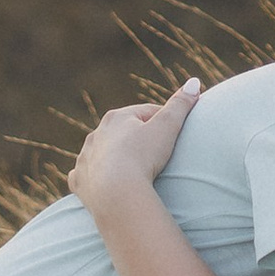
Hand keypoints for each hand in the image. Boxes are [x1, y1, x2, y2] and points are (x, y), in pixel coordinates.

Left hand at [71, 80, 200, 211]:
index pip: (144, 114)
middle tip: (154, 153)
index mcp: (116, 118)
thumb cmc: (143, 156)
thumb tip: (194, 81)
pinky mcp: (79, 181)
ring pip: (101, 154)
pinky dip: (93, 179)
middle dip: (135, 139)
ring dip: (113, 159)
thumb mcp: (167, 127)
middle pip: (121, 133)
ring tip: (131, 170)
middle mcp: (96, 135)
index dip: (161, 122)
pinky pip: (85, 177)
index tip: (173, 134)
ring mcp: (85, 158)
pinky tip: (102, 185)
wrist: (116, 193)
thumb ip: (180, 104)